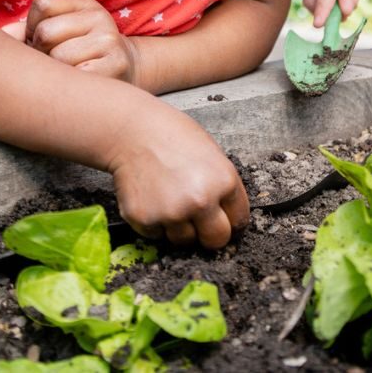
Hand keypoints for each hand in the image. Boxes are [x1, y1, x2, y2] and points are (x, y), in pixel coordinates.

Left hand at [23, 0, 141, 83]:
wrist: (128, 72)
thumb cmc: (80, 53)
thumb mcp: (62, 32)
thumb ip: (27, 31)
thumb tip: (3, 37)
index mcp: (85, 4)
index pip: (43, 3)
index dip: (32, 25)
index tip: (43, 40)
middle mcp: (100, 18)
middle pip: (45, 33)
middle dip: (41, 51)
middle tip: (53, 62)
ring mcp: (110, 41)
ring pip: (58, 58)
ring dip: (56, 72)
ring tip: (67, 74)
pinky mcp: (116, 66)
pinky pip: (75, 77)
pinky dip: (70, 86)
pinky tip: (79, 85)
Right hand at [110, 106, 250, 247]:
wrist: (132, 131)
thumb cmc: (172, 136)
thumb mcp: (212, 155)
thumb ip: (222, 187)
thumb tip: (227, 215)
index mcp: (224, 182)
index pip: (239, 220)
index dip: (232, 221)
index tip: (224, 220)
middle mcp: (200, 201)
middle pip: (216, 240)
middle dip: (210, 234)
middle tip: (199, 222)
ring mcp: (172, 213)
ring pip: (184, 240)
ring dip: (179, 227)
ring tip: (170, 199)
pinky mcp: (145, 220)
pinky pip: (156, 235)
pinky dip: (155, 222)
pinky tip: (153, 198)